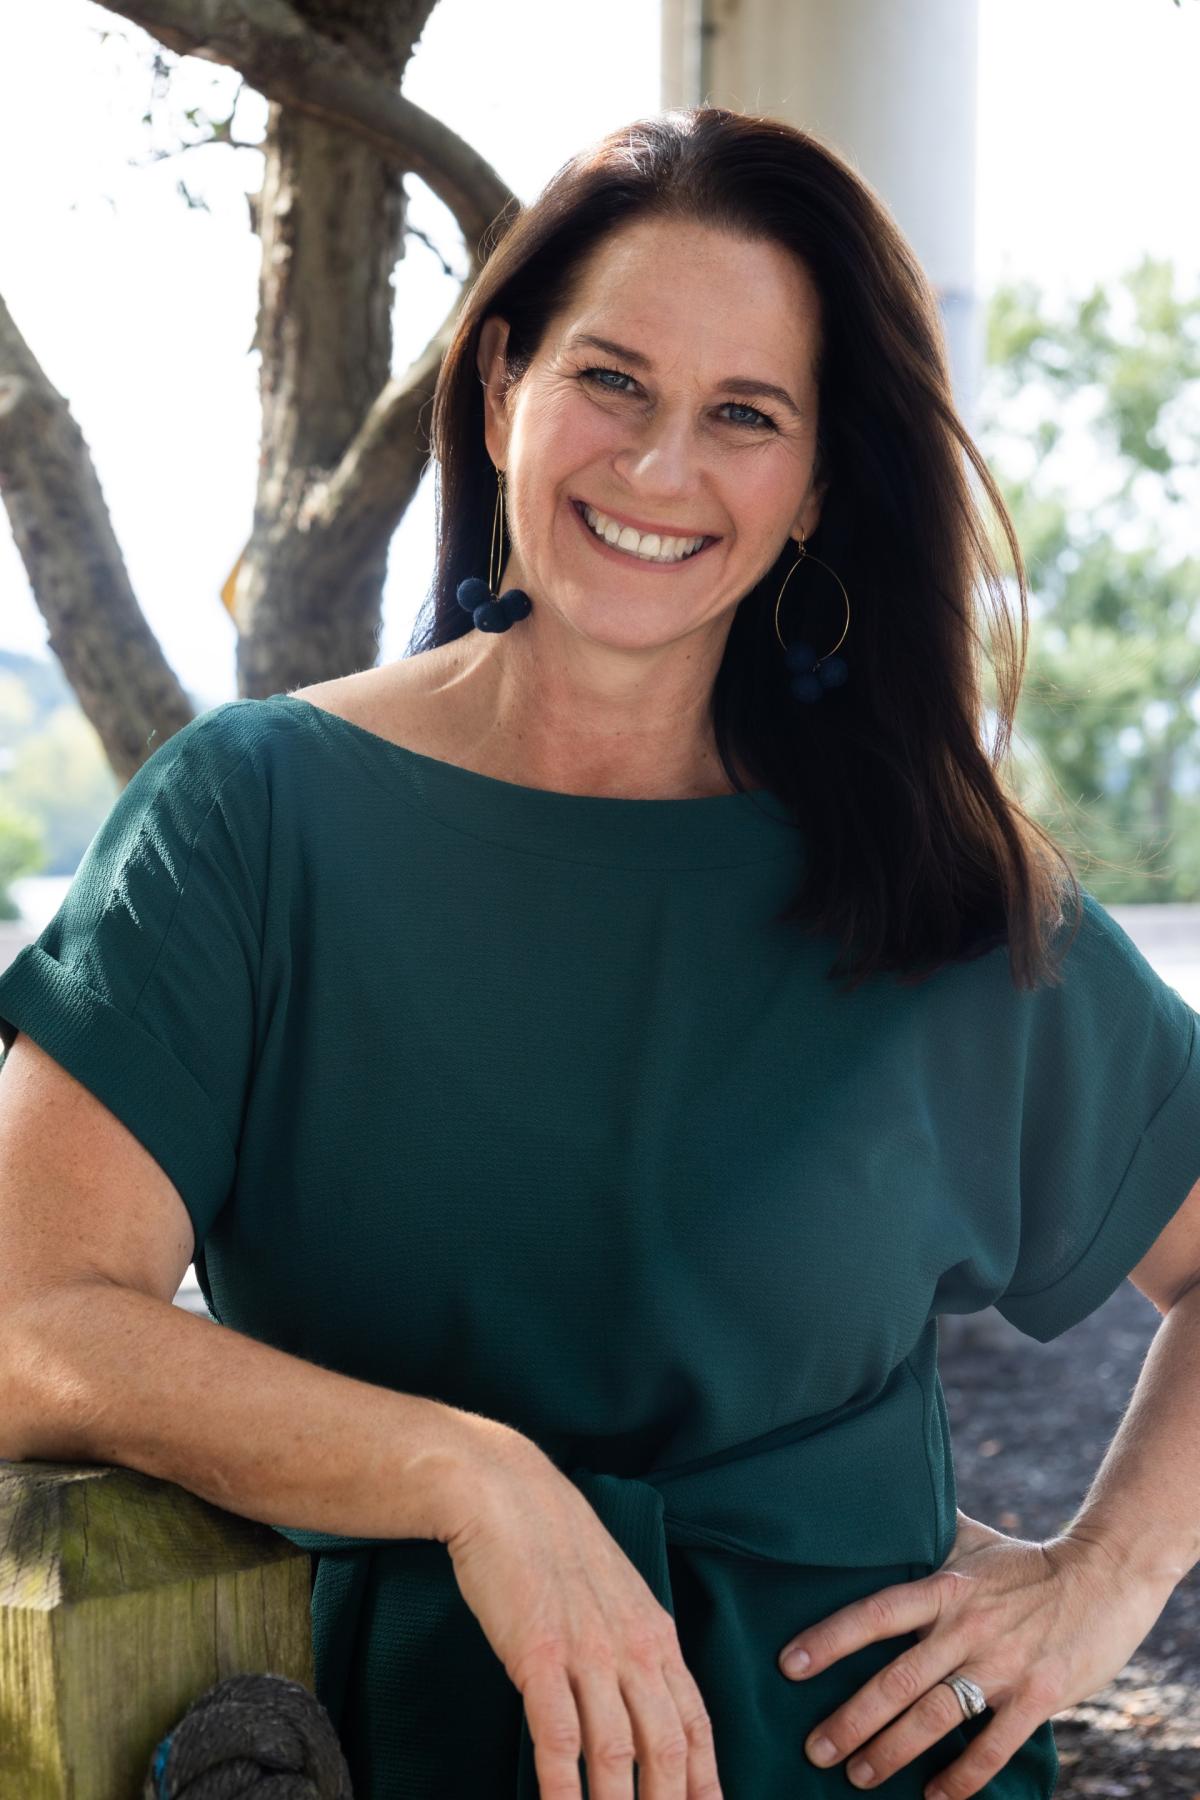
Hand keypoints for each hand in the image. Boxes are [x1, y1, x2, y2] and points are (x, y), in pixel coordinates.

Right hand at [440, 1425, 723, 1798]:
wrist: (507, 1494)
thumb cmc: (557, 1544)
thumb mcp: (617, 1592)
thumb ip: (636, 1645)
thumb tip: (646, 1701)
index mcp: (656, 1634)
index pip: (695, 1723)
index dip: (705, 1781)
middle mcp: (632, 1647)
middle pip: (666, 1748)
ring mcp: (586, 1652)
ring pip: (617, 1751)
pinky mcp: (537, 1653)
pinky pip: (557, 1735)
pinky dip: (563, 1787)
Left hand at [774, 1508, 1174, 1797]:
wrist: (1103, 1577)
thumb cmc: (1024, 1561)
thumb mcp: (970, 1542)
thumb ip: (924, 1541)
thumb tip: (872, 1519)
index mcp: (945, 1587)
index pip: (876, 1613)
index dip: (831, 1637)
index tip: (789, 1664)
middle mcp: (967, 1626)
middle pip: (897, 1680)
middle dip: (851, 1719)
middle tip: (814, 1749)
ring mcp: (1003, 1664)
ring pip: (935, 1718)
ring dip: (892, 1753)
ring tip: (858, 1776)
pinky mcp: (1037, 1696)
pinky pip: (991, 1746)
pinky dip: (961, 1778)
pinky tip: (933, 1797)